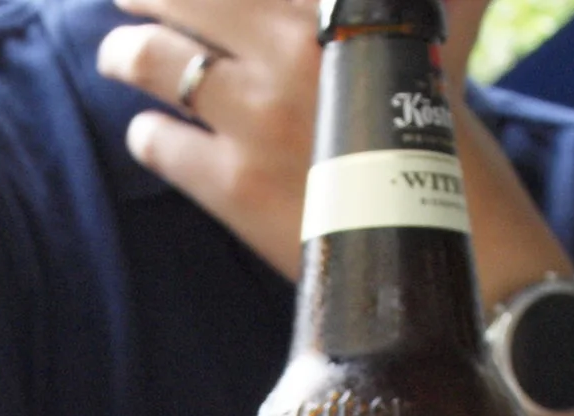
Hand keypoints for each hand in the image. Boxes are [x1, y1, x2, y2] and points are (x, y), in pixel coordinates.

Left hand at [96, 0, 572, 298]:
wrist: (455, 235)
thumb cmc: (445, 131)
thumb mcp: (432, 35)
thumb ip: (435, 1)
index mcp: (332, 6)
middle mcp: (288, 45)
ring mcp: (256, 114)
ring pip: (154, 59)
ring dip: (125, 53)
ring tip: (118, 56)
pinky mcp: (235, 183)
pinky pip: (159, 142)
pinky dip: (148, 134)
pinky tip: (151, 132)